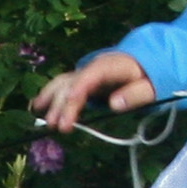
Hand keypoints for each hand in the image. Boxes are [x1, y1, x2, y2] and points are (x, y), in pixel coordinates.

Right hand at [31, 51, 153, 132]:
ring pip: (63, 82)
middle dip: (62, 103)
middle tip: (56, 126)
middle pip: (73, 82)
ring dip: (50, 98)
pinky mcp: (81, 80)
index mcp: (111, 65)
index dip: (78, 90)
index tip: (70, 106)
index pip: (91, 76)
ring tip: (37, 114)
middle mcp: (93, 67)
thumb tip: (114, 104)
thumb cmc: (149, 77)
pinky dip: (49, 95)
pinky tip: (36, 106)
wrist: (146, 61)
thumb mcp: (150, 87)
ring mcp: (85, 73)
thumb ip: (135, 95)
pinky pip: (63, 86)